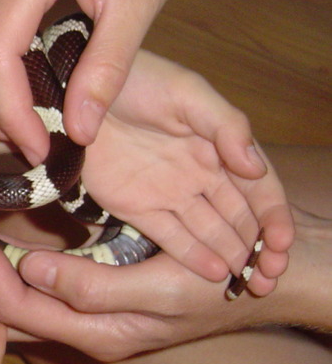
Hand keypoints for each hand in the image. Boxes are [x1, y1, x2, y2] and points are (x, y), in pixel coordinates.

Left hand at [0, 205, 272, 361]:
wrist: (256, 276)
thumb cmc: (216, 286)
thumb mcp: (163, 290)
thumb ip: (96, 287)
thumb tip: (31, 271)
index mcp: (89, 332)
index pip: (12, 304)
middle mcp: (71, 324)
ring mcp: (71, 307)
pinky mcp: (76, 287)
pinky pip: (18, 280)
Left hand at [82, 50, 292, 286]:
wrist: (79, 86)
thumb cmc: (139, 81)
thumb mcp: (189, 93)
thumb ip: (226, 126)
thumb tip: (256, 168)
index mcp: (219, 147)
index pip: (259, 189)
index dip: (274, 217)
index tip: (284, 244)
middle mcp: (199, 175)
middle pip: (238, 218)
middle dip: (258, 248)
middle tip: (270, 278)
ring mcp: (167, 192)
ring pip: (207, 231)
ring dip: (229, 256)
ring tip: (246, 283)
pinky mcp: (133, 205)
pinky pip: (168, 234)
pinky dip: (191, 254)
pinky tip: (212, 272)